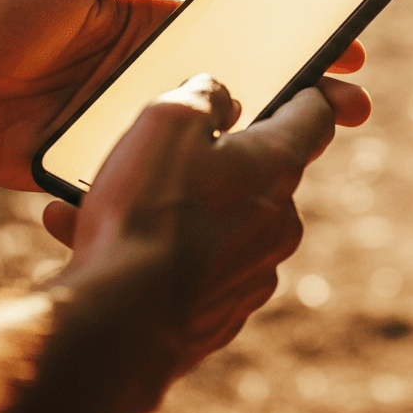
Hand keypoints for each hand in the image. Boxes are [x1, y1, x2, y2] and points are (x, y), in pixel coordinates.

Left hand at [0, 0, 369, 189]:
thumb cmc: (3, 14)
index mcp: (156, 25)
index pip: (243, 30)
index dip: (296, 37)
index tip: (345, 43)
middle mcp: (157, 74)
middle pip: (246, 84)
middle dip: (305, 93)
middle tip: (354, 104)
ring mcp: (138, 121)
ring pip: (218, 133)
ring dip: (269, 139)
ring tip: (319, 146)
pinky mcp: (114, 163)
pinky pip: (169, 171)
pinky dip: (209, 177)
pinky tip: (248, 182)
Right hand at [26, 76, 328, 412]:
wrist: (120, 326)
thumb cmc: (146, 212)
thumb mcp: (167, 120)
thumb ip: (203, 95)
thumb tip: (221, 96)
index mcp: (277, 166)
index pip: (314, 116)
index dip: (307, 92)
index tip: (301, 86)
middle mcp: (279, 223)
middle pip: (257, 175)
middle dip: (213, 161)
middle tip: (159, 154)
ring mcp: (253, 275)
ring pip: (214, 225)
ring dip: (169, 210)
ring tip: (100, 206)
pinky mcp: (221, 316)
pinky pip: (191, 271)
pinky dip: (156, 256)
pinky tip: (99, 247)